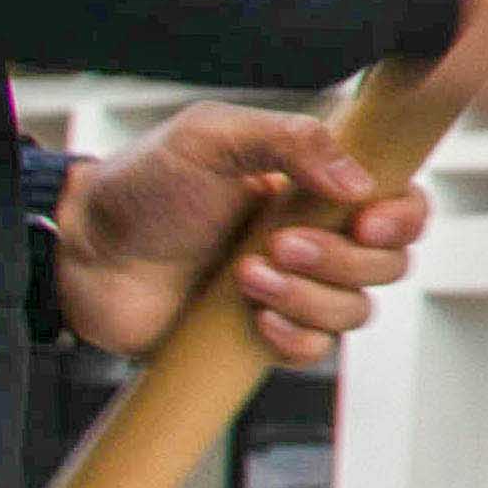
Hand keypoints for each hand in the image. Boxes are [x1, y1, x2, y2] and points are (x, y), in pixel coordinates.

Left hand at [53, 104, 427, 369]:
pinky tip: (253, 318)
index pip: (398, 202)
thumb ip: (291, 140)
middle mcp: (314, 238)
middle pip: (387, 263)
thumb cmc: (142, 186)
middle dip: (341, 259)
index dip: (402, 217)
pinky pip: (315, 351)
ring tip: (245, 276)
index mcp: (314, 185)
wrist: (86, 254)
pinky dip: (293, 338)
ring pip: (353, 310)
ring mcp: (292, 290)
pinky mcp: (263, 335)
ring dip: (308, 297)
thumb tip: (356, 178)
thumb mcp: (212, 137)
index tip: (367, 221)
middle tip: (277, 245)